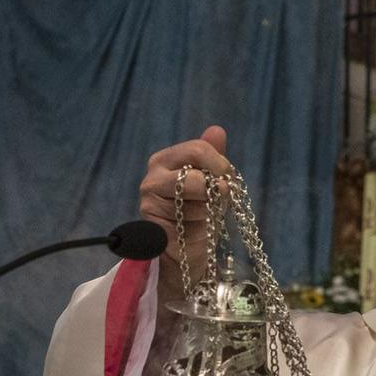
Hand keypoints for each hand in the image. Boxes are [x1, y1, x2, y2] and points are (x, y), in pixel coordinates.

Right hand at [138, 126, 232, 288]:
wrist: (188, 246)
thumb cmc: (200, 208)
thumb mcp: (210, 179)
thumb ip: (212, 155)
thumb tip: (217, 130)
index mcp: (165, 159)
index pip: (199, 149)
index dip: (221, 165)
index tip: (227, 180)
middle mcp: (152, 178)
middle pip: (197, 176)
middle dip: (217, 191)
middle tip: (217, 199)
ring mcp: (149, 203)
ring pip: (198, 202)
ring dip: (209, 211)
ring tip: (200, 216)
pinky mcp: (153, 227)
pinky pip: (189, 223)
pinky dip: (199, 227)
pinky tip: (193, 229)